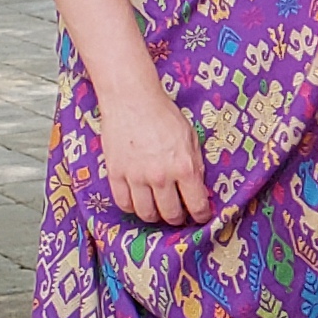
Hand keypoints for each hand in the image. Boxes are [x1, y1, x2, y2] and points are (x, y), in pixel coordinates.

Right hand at [96, 84, 209, 226]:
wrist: (132, 99)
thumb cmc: (163, 115)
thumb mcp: (190, 138)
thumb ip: (195, 164)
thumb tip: (198, 188)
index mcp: (184, 167)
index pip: (197, 205)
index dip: (201, 215)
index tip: (200, 217)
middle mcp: (161, 176)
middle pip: (170, 214)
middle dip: (177, 218)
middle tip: (178, 215)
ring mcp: (136, 177)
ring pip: (146, 213)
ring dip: (154, 216)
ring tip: (158, 210)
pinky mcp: (116, 174)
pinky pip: (123, 203)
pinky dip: (131, 207)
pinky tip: (138, 201)